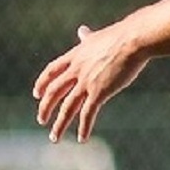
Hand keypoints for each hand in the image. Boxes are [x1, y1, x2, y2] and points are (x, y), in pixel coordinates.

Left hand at [33, 23, 149, 142]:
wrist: (133, 40)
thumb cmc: (120, 36)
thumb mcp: (97, 37)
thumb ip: (87, 37)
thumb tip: (82, 30)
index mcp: (75, 55)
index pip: (51, 71)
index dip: (42, 83)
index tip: (37, 95)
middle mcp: (77, 69)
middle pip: (54, 91)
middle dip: (46, 107)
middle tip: (41, 120)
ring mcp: (86, 81)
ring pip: (67, 107)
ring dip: (60, 124)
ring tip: (55, 137)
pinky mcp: (99, 92)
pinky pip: (88, 114)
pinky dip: (84, 128)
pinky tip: (82, 139)